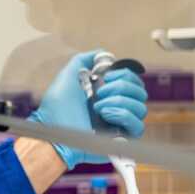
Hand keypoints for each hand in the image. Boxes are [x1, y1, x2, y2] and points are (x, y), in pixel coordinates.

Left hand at [29, 51, 146, 169]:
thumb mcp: (67, 76)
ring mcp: (120, 125)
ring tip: (98, 107)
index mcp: (108, 95)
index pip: (133, 81)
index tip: (106, 77)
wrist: (54, 133)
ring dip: (118, 101)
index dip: (124, 75)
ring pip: (141, 107)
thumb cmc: (56, 109)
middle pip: (140, 92)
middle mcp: (117, 109)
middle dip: (121, 87)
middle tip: (100, 92)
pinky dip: (122, 115)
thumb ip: (83, 60)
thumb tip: (103, 53)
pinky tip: (105, 115)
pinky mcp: (122, 140)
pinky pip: (138, 126)